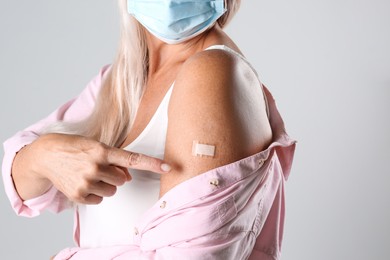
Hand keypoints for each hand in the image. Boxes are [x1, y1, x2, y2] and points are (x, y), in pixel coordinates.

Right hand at [23, 133, 170, 203]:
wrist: (45, 155)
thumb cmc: (74, 148)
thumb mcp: (95, 147)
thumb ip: (115, 160)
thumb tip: (127, 177)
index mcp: (102, 151)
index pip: (133, 158)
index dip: (152, 163)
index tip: (167, 167)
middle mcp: (96, 166)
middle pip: (122, 179)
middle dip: (115, 175)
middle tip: (100, 167)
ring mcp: (86, 182)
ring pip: (112, 190)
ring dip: (106, 184)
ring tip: (89, 174)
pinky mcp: (79, 195)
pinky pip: (99, 199)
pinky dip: (95, 193)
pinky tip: (83, 182)